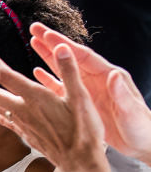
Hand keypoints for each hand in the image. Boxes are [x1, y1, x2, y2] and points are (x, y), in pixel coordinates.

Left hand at [0, 45, 108, 171]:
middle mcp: (23, 110)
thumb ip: (69, 71)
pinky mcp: (26, 134)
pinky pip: (5, 121)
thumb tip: (61, 47)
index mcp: (34, 98)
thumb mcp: (81, 97)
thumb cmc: (83, 131)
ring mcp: (22, 124)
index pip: (5, 76)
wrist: (79, 163)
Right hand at [29, 22, 150, 161]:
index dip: (64, 45)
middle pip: (70, 57)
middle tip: (34, 29)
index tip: (47, 35)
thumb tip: (113, 75)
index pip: (83, 56)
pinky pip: (61, 87)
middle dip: (52, 43)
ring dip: (48, 56)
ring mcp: (87, 90)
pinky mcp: (81, 102)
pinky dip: (49, 79)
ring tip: (32, 42)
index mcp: (108, 77)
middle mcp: (96, 79)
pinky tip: (37, 73)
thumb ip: (121, 93)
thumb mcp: (131, 111)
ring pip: (64, 69)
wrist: (142, 143)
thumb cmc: (140, 128)